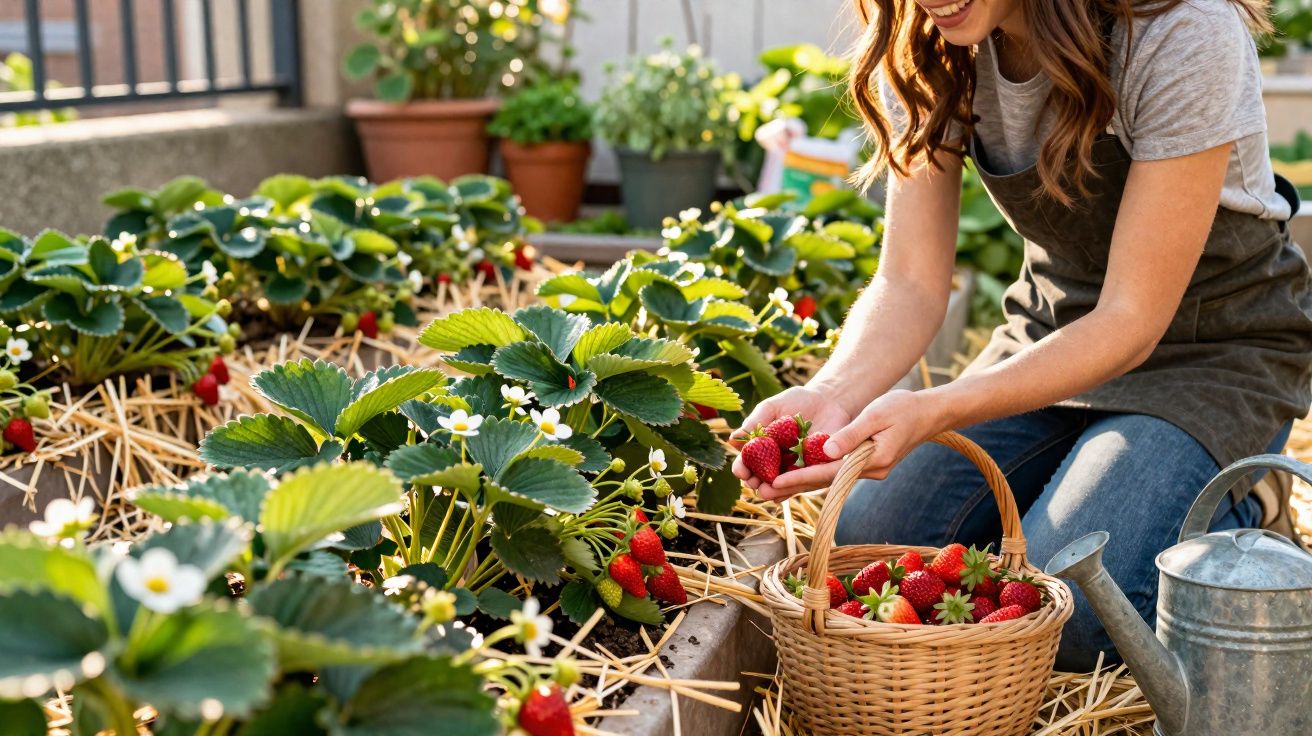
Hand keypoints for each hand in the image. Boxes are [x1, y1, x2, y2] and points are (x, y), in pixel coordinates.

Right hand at [731, 385, 850, 497]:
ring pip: (783, 485)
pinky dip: (796, 487)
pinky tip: (788, 489)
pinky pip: (807, 482)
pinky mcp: (818, 470)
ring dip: (775, 490)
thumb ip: (755, 422)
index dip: (742, 467)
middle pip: (763, 478)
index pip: (749, 462)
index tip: (740, 470)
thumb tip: (732, 439)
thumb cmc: (797, 401)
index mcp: (764, 448)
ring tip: (768, 491)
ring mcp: (797, 468)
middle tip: (753, 483)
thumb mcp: (773, 407)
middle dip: (756, 483)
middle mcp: (778, 462)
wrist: (829, 399)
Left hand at [760, 389, 946, 500]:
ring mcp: (869, 471)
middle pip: (826, 482)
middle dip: (795, 486)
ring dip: (802, 483)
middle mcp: (869, 472)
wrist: (928, 414)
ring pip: (829, 479)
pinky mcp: (866, 466)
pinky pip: (836, 472)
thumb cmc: (903, 409)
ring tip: (771, 488)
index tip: (776, 482)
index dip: (801, 477)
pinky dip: (815, 474)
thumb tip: (826, 449)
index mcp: (872, 461)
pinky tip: (795, 475)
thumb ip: (851, 433)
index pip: (829, 473)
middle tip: (762, 491)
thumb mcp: (876, 415)